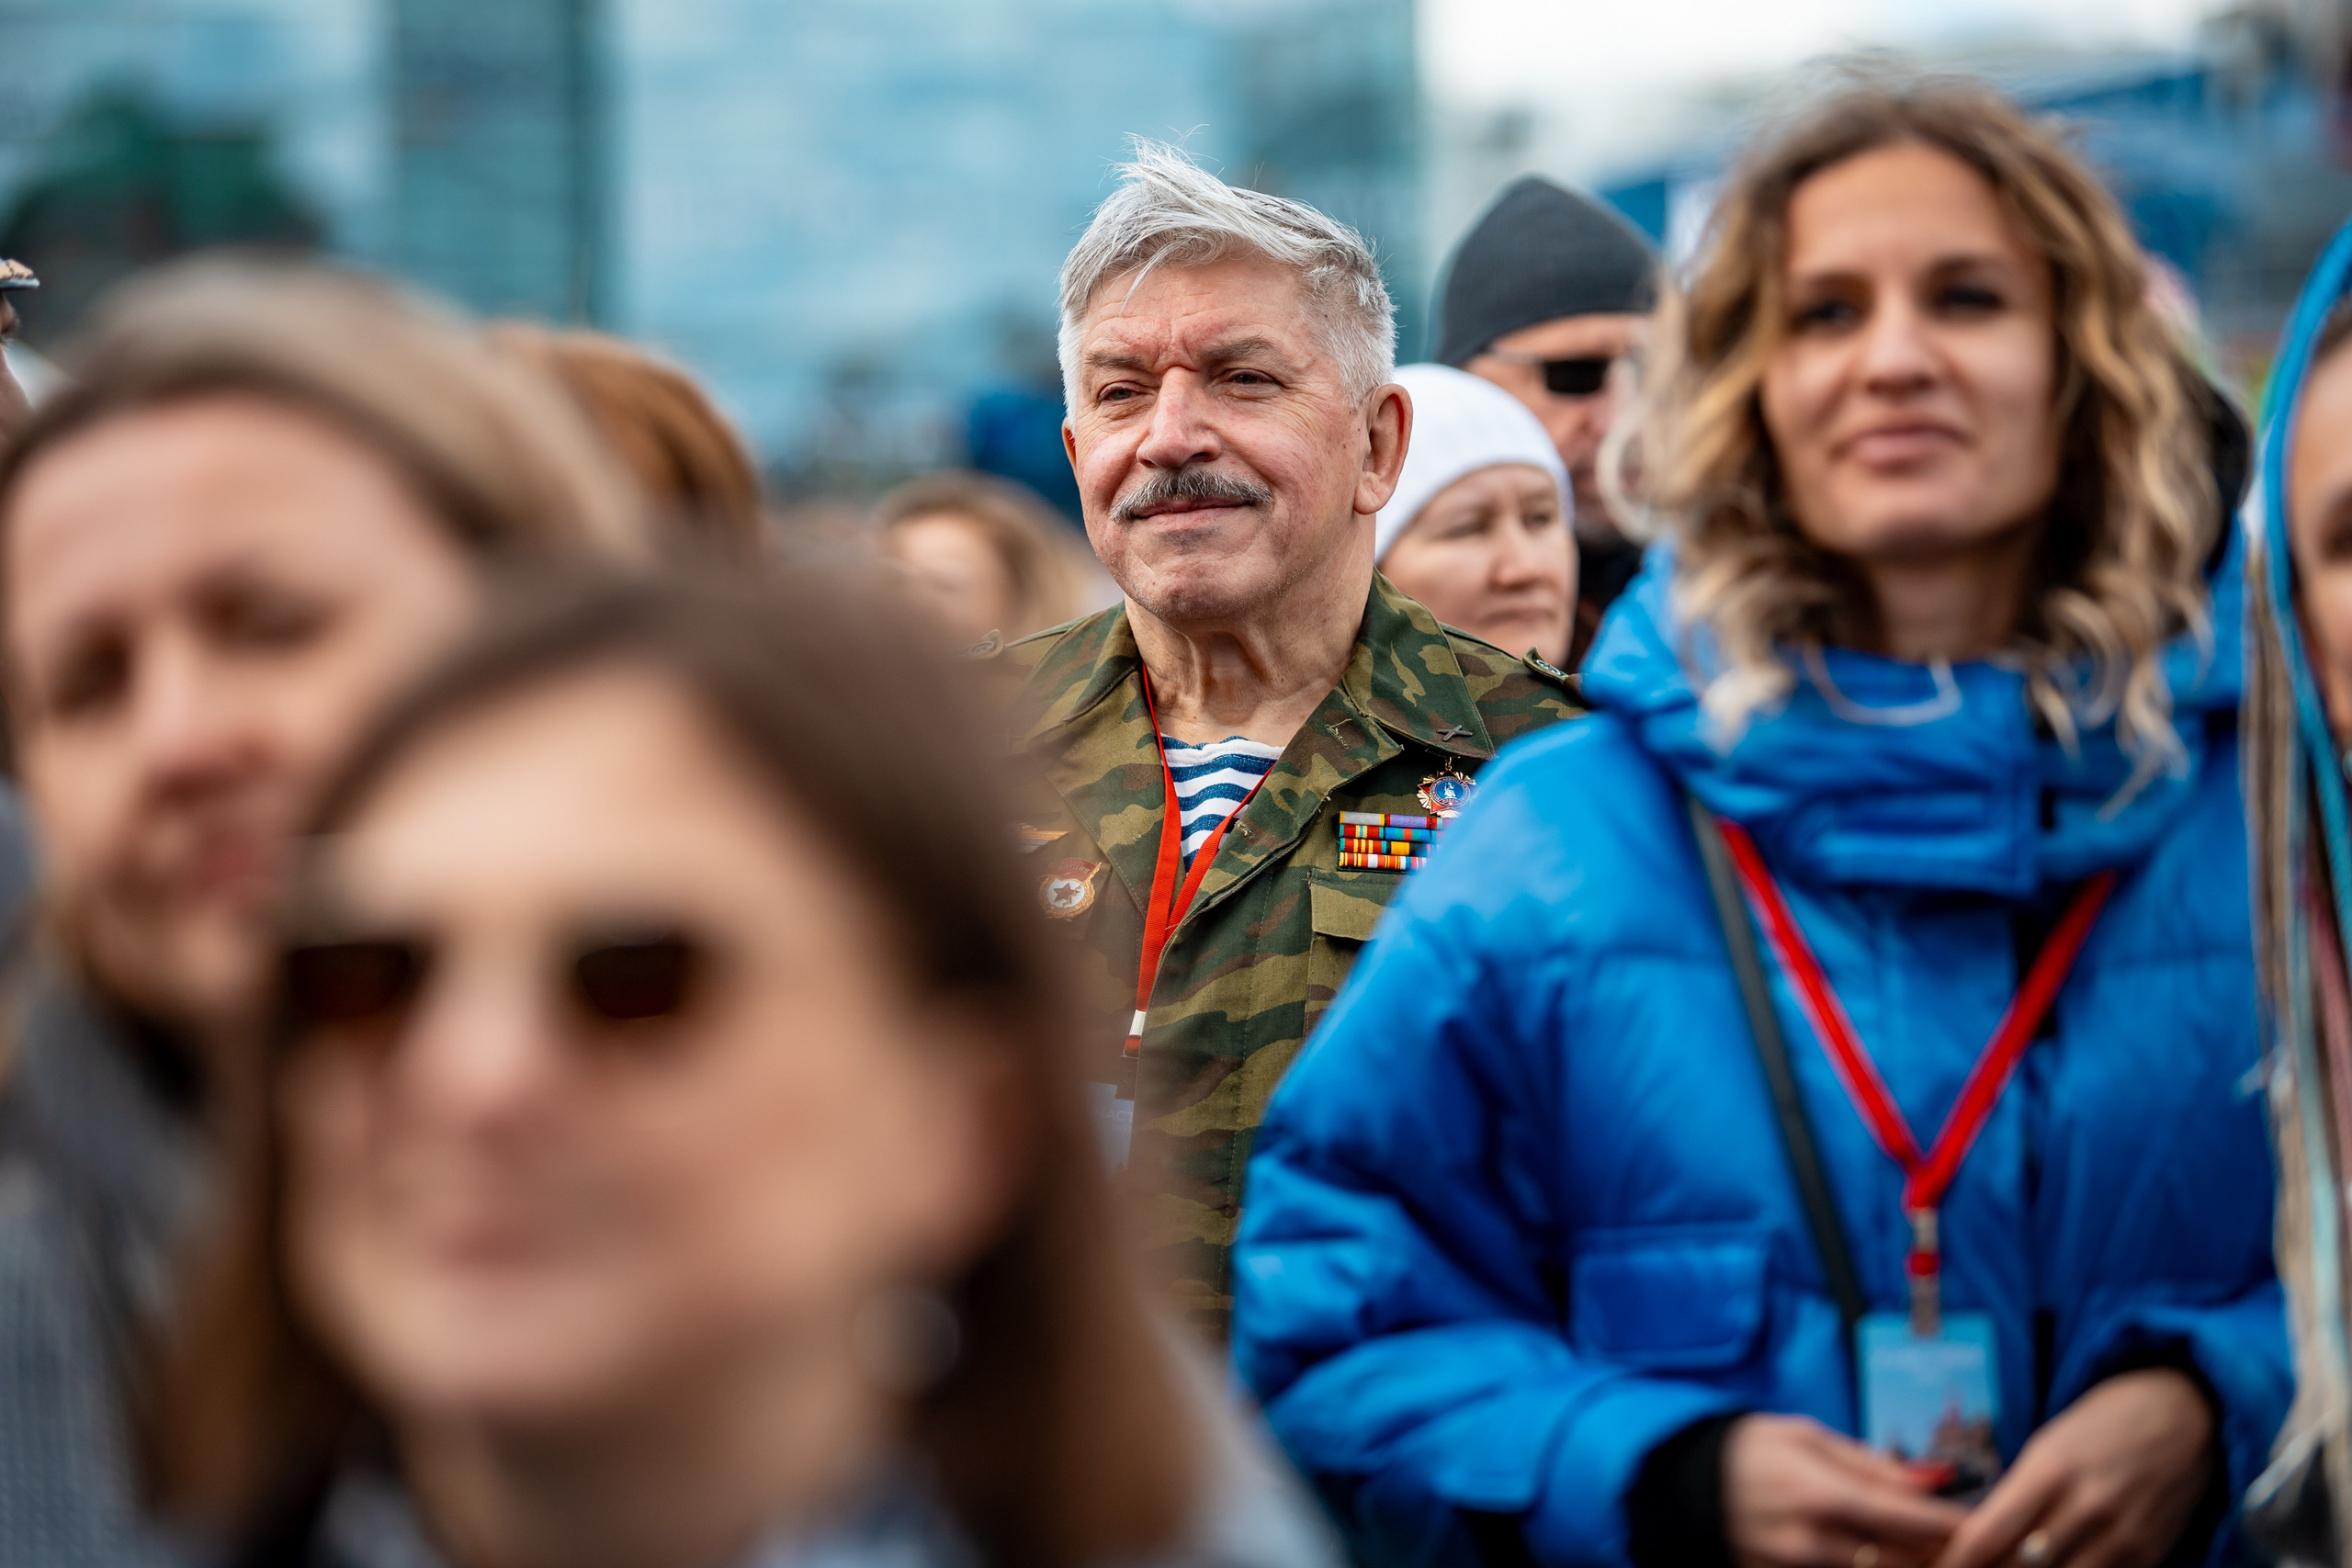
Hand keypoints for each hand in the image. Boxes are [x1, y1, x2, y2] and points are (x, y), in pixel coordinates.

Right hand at [1726, 1413, 1969, 1567]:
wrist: (1679, 1484)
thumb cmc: (1748, 1449)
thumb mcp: (1806, 1438)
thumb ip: (1871, 1463)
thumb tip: (1933, 1477)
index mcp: (1822, 1494)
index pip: (1909, 1518)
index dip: (1954, 1523)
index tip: (1987, 1520)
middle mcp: (1814, 1542)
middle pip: (1903, 1561)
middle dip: (1942, 1551)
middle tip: (1973, 1539)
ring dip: (1910, 1562)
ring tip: (1932, 1547)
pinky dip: (1871, 1566)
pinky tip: (1886, 1553)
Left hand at [1933, 1368, 2215, 1567]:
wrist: (2186, 1415)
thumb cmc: (2102, 1425)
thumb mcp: (2049, 1446)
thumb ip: (2016, 1496)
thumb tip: (1975, 1541)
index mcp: (2049, 1469)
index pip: (1986, 1536)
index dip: (1953, 1562)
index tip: (1934, 1567)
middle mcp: (2085, 1507)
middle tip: (1963, 1567)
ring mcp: (2121, 1537)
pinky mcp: (2148, 1556)